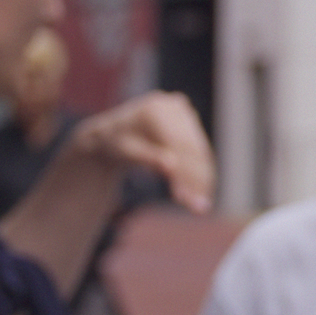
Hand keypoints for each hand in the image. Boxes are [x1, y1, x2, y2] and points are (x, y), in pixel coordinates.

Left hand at [71, 91, 214, 213]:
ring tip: (199, 205)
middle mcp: (172, 107)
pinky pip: (199, 150)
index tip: (186, 198)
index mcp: (154, 110)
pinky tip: (200, 191)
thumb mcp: (126, 152)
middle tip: (198, 208)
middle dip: (196, 180)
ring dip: (202, 179)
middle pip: (192, 148)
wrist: (113, 132)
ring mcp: (183, 112)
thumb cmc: (116, 144)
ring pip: (200, 150)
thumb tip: (172, 166)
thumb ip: (149, 157)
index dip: (186, 173)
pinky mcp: (189, 121)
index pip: (177, 145)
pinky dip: (200, 172)